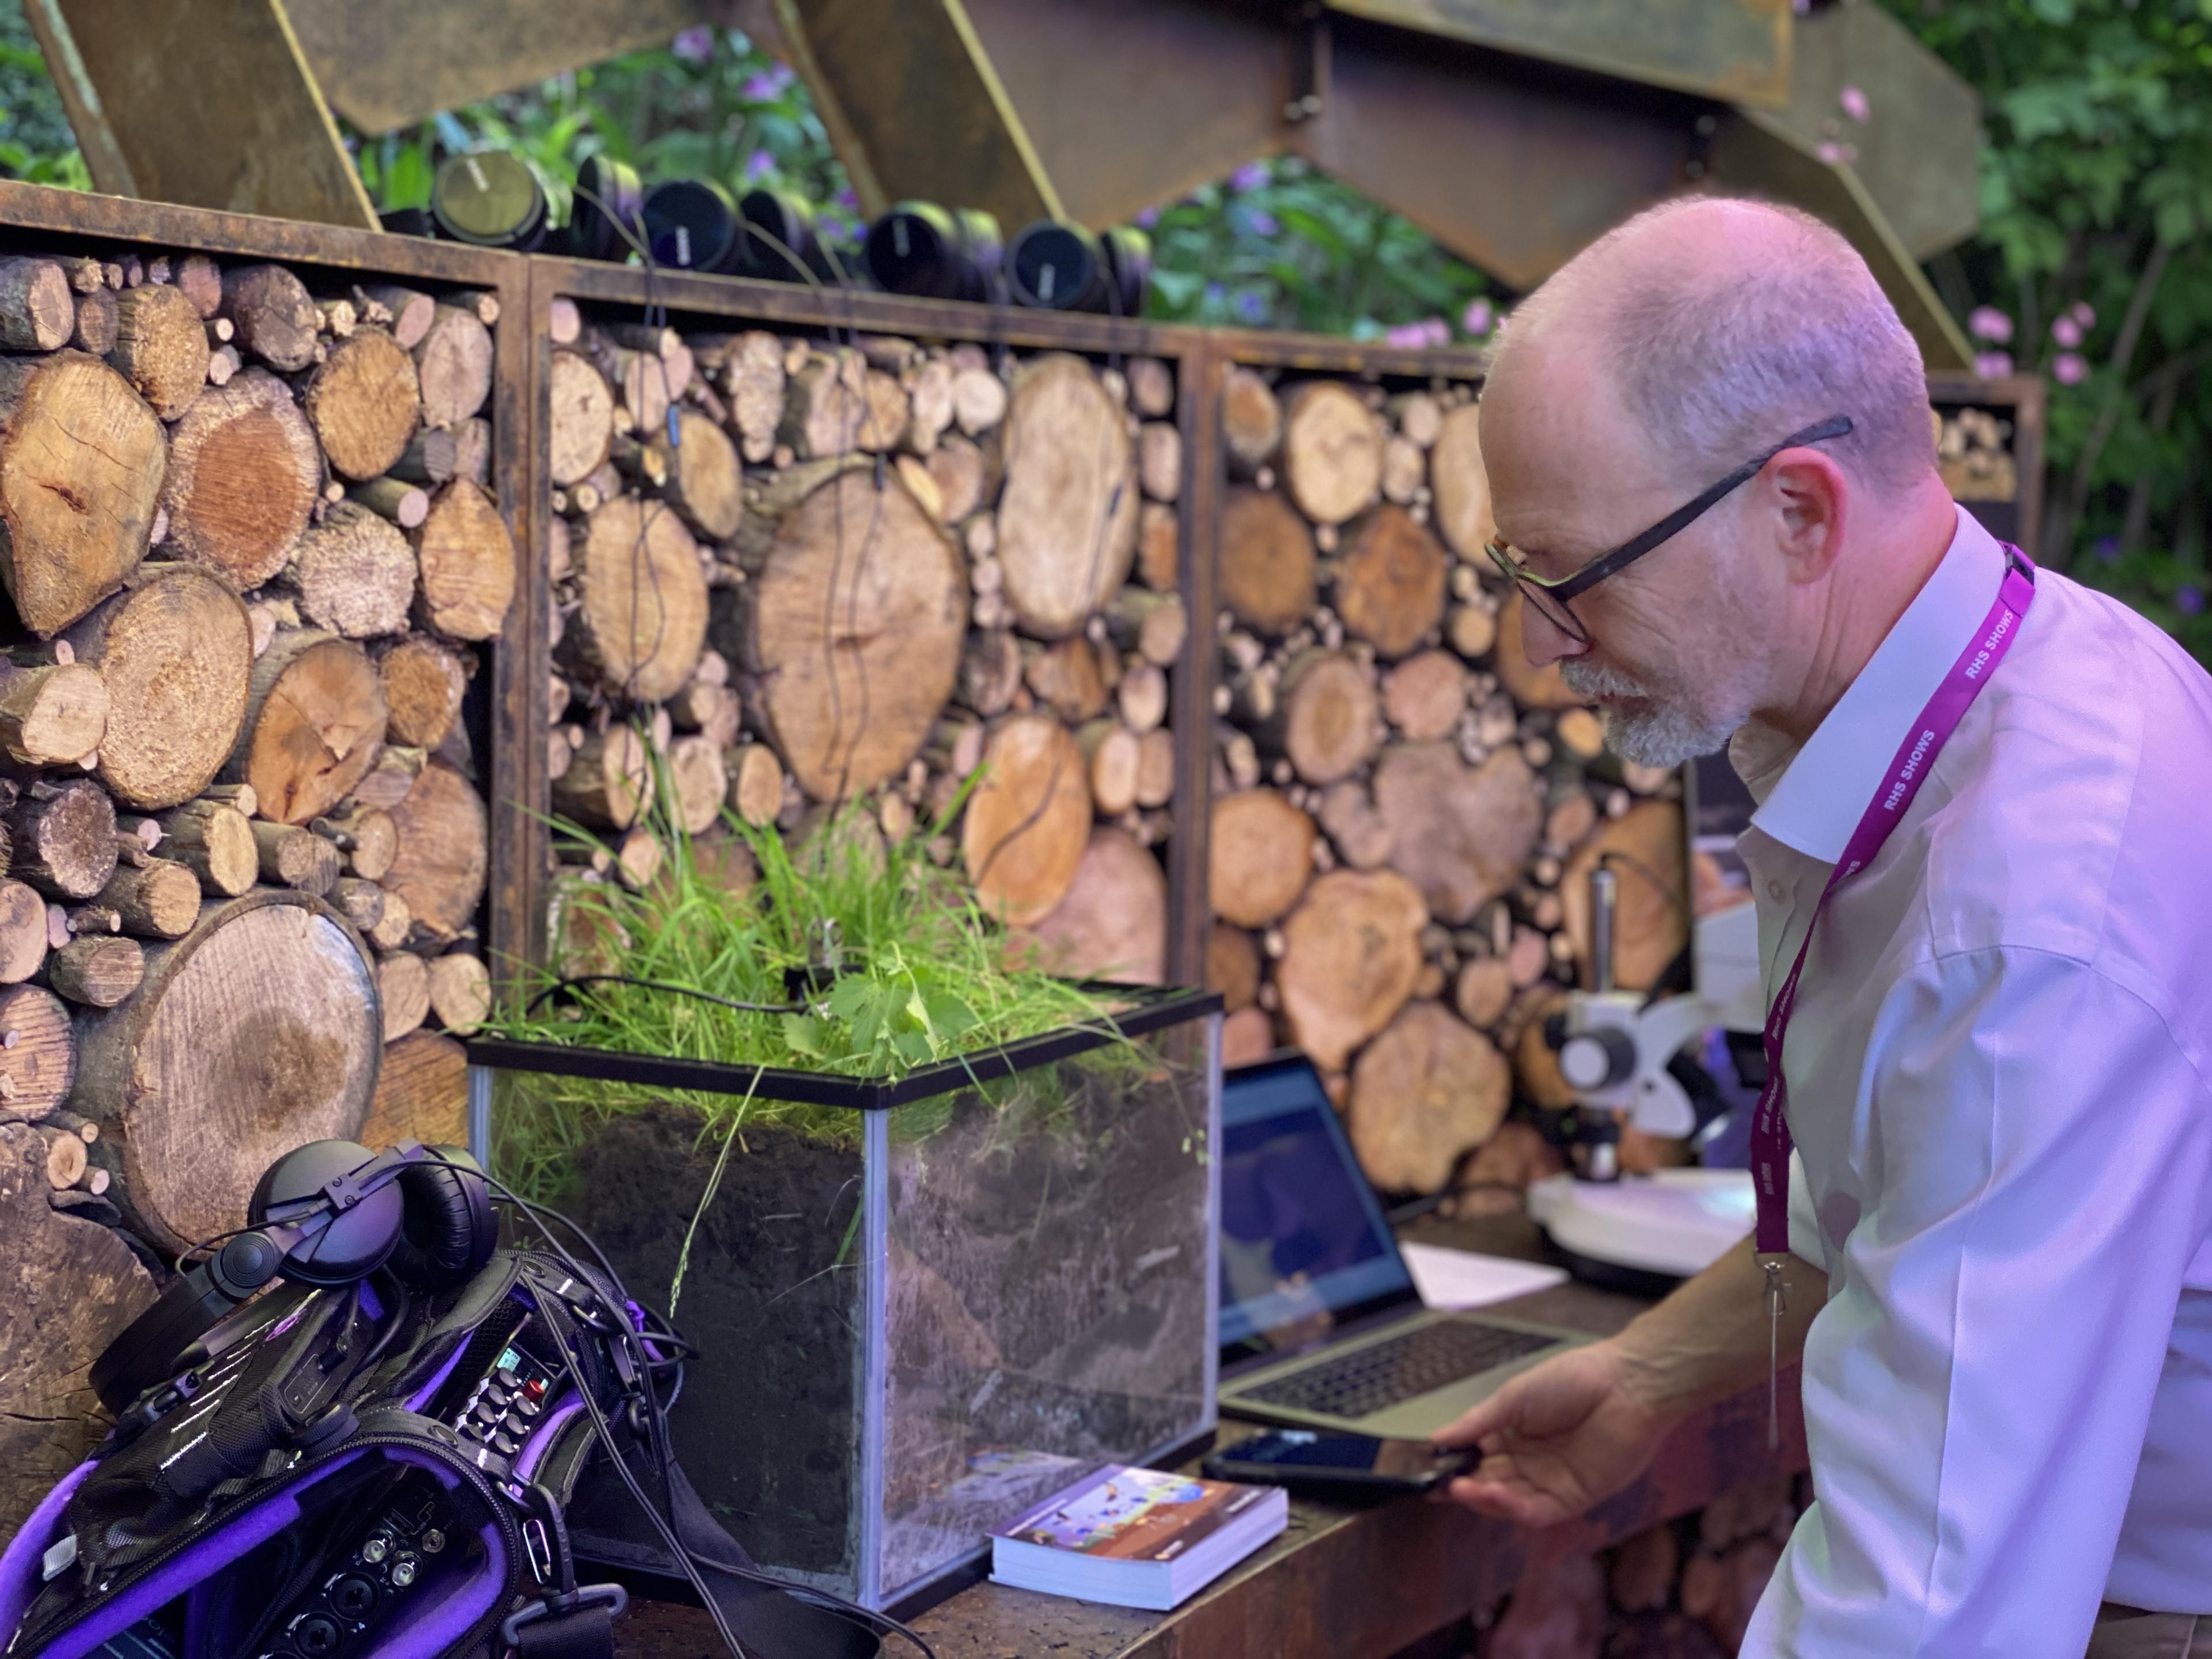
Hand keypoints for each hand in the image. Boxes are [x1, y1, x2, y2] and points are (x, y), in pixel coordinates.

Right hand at [1431, 1338, 1673, 1527]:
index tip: (1427, 1471)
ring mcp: (1549, 1483)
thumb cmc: (1570, 1381)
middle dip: (1463, 1487)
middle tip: (1437, 1487)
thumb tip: (1437, 1438)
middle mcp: (1528, 1462)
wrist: (1625, 1387)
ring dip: (1483, 1499)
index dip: (1452, 1466)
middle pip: (1488, 1484)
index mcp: (1512, 1435)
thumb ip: (1477, 1423)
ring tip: (1460, 1489)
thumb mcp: (1513, 1397)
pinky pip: (1537, 1512)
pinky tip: (1496, 1494)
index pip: (1475, 1459)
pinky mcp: (1573, 1499)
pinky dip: (1513, 1508)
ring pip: (1508, 1502)